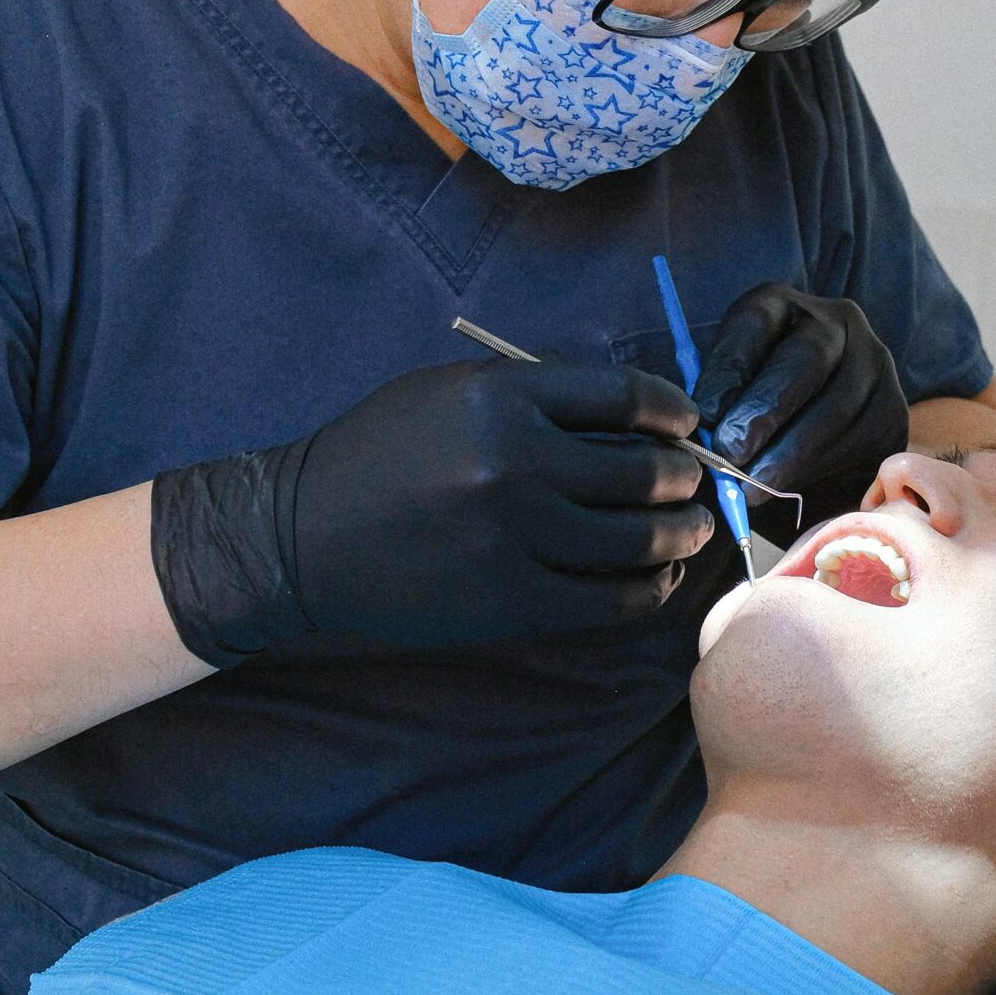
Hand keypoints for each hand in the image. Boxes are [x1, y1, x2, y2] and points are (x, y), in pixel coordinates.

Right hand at [152, 358, 712, 662]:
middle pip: (643, 471)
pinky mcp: (510, 603)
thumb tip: (635, 412)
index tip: (685, 422)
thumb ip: (536, 393)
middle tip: (694, 482)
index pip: (625, 395)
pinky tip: (655, 578)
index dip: (672, 408)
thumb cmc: (378, 453)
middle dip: (684, 478)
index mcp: (501, 398)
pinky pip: (609, 601)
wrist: (301, 538)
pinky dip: (647, 589)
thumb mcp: (450, 391)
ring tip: (690, 531)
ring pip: (637, 541)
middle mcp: (515, 464)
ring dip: (680, 535)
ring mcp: (515, 539)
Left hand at [691, 284, 910, 498]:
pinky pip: (862, 442)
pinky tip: (793, 490)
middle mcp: (838, 322)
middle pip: (806, 359)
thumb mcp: (731, 392)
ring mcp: (875, 364)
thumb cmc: (754, 410)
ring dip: (790, 454)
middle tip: (731, 454)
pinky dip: (823, 470)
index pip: (757, 322)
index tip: (706, 415)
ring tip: (753, 486)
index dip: (730, 369)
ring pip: (837, 407)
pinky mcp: (894, 412)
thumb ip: (721, 402)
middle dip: (765, 412)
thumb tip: (707, 434)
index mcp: (783, 305)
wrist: (813, 434)